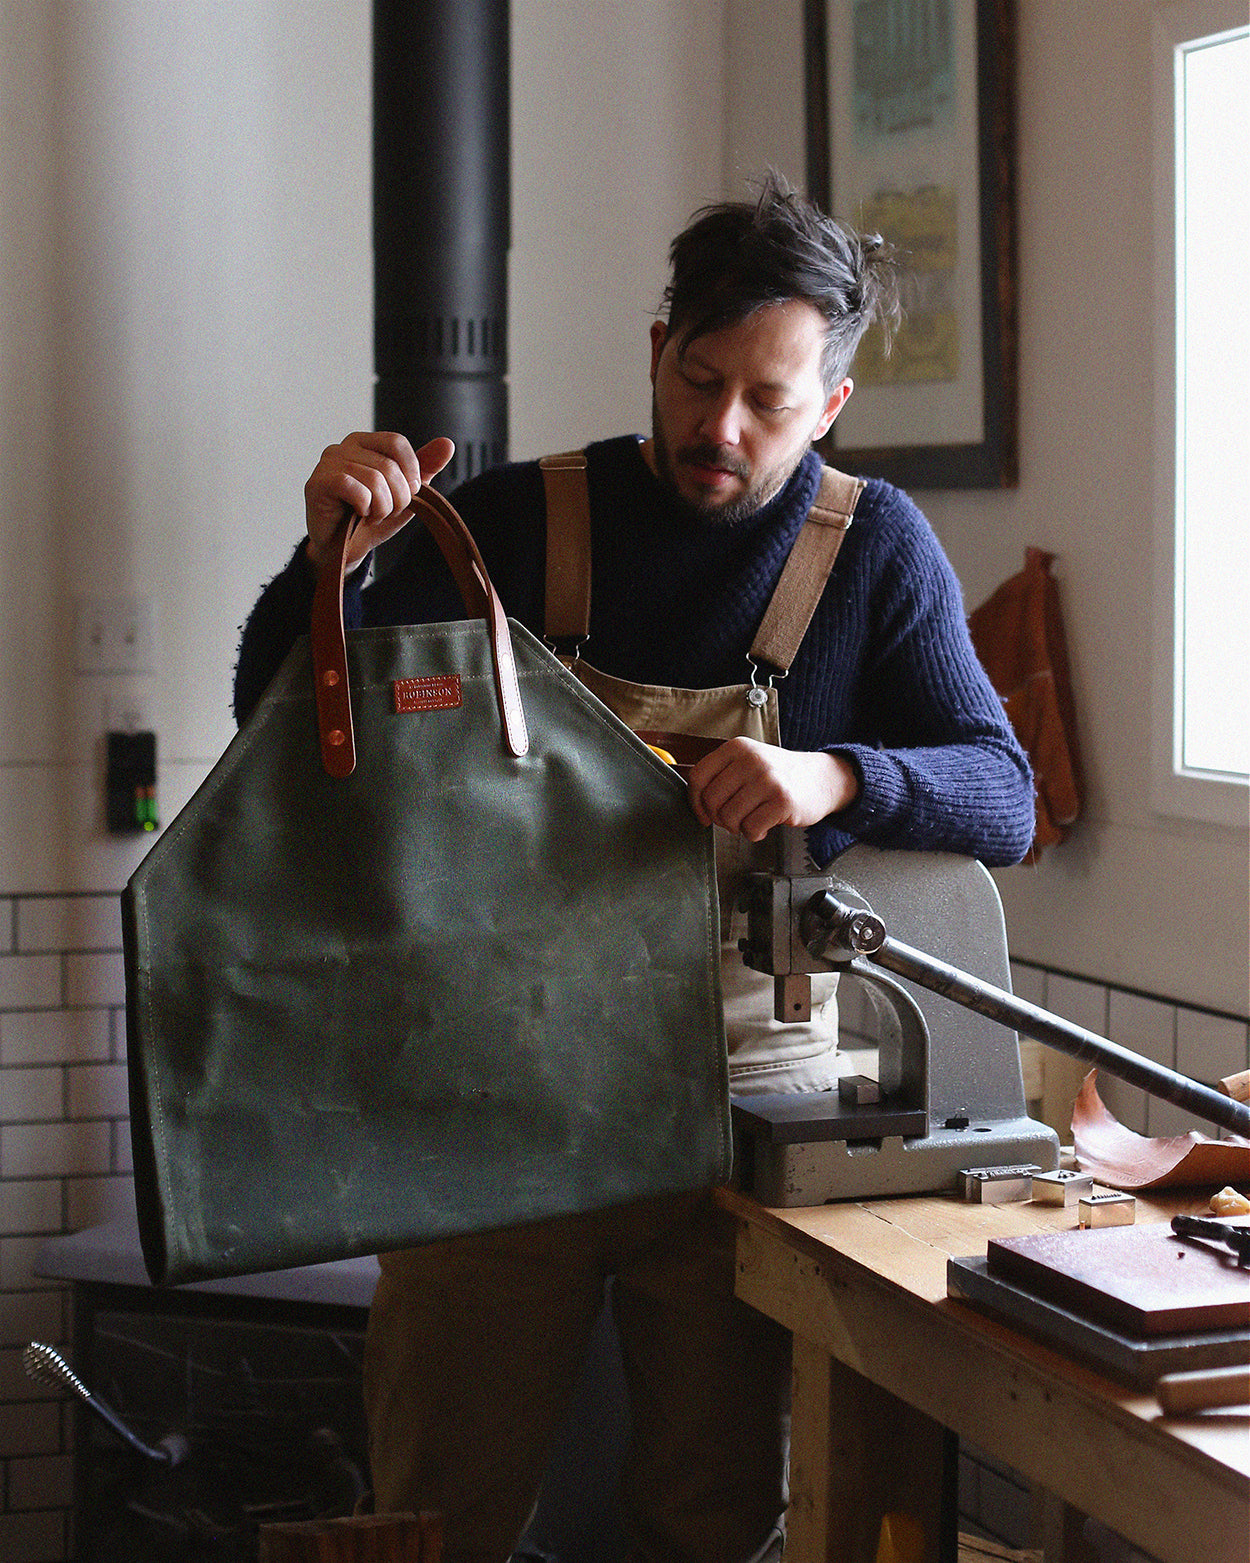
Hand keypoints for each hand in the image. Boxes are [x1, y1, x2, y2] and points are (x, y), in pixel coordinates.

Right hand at [304, 431, 455, 571]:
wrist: (343, 551)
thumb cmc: (370, 520)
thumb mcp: (405, 495)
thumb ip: (424, 469)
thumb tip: (447, 444)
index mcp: (364, 443)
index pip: (397, 442)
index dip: (410, 472)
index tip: (408, 494)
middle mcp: (343, 447)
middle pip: (388, 465)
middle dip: (397, 498)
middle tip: (385, 511)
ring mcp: (328, 463)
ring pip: (374, 479)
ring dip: (381, 507)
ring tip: (371, 515)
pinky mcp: (318, 483)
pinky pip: (356, 489)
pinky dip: (364, 508)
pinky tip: (357, 515)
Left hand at [686, 737, 859, 840]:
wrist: (821, 778)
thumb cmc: (779, 775)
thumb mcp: (748, 761)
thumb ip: (722, 774)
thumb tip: (693, 800)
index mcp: (737, 748)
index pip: (698, 776)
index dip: (696, 801)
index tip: (703, 814)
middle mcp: (751, 760)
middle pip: (712, 800)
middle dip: (719, 818)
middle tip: (734, 819)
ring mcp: (768, 779)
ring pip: (729, 817)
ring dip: (737, 827)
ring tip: (751, 820)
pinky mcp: (782, 801)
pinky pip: (750, 828)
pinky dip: (754, 834)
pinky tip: (764, 825)